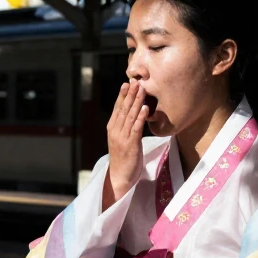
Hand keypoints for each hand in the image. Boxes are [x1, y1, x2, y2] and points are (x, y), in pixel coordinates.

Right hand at [103, 80, 147, 209]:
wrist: (120, 176)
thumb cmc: (123, 158)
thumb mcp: (121, 139)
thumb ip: (125, 127)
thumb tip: (132, 115)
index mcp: (112, 128)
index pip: (117, 108)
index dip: (122, 95)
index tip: (127, 83)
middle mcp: (115, 130)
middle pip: (123, 108)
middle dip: (130, 94)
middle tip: (135, 81)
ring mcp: (122, 137)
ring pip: (130, 115)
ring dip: (136, 101)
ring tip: (142, 89)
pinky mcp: (131, 144)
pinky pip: (136, 128)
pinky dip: (141, 117)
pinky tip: (145, 108)